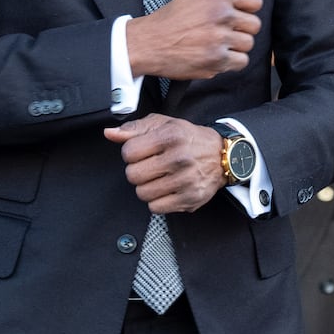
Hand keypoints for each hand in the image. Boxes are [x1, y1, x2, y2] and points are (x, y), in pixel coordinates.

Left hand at [104, 115, 224, 212]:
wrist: (224, 156)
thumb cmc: (190, 139)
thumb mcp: (164, 124)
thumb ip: (135, 128)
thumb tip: (110, 133)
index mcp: (170, 136)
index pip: (128, 152)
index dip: (131, 153)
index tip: (143, 152)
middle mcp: (179, 158)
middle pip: (133, 175)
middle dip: (138, 171)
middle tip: (151, 167)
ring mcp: (185, 180)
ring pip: (142, 193)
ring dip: (147, 187)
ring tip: (160, 178)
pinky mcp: (190, 199)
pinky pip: (155, 208)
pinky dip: (157, 201)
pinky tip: (167, 190)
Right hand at [126, 0, 262, 80]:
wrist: (149, 42)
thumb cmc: (173, 17)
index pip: (255, 1)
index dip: (248, 9)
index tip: (238, 14)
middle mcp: (221, 16)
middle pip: (254, 25)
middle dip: (242, 29)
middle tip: (224, 31)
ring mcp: (219, 39)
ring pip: (248, 44)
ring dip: (236, 46)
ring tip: (217, 43)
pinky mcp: (216, 60)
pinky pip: (241, 62)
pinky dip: (231, 62)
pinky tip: (216, 55)